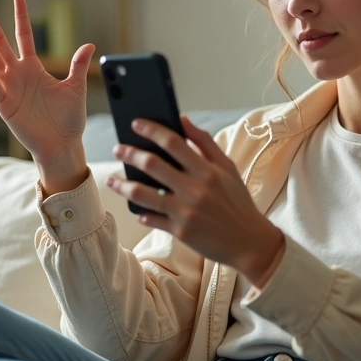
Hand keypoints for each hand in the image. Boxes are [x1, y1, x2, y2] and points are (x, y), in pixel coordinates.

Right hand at [0, 0, 95, 191]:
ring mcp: (9, 88)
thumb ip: (78, 66)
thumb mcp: (76, 87)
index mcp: (33, 68)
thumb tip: (89, 45)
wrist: (63, 144)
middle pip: (0, 42)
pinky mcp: (5, 104)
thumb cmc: (69, 119)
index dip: (21, 17)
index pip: (24, 36)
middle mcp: (18, 74)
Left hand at [105, 116, 284, 286]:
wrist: (248, 241)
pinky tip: (136, 208)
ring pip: (144, 194)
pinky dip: (141, 213)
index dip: (152, 130)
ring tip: (112, 180)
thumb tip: (183, 119)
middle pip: (153, 165)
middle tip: (118, 149)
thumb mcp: (228, 168)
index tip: (135, 123)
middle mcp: (195, 189)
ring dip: (123, 185)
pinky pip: (152, 219)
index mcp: (207, 170)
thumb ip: (205, 142)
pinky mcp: (180, 231)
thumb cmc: (237, 201)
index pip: (174, 143)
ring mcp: (185, 211)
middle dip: (130, 154)